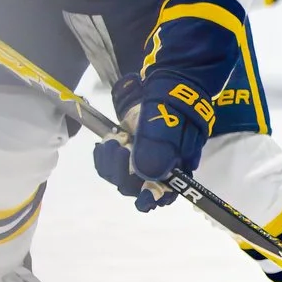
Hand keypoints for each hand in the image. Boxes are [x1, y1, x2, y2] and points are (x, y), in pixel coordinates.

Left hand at [93, 77, 213, 210]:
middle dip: (123, 172)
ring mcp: (142, 159)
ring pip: (120, 177)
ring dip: (111, 164)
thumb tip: (148, 177)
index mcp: (177, 166)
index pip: (164, 193)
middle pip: (136, 187)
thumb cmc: (173, 104)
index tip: (142, 199)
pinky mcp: (128, 150)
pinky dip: (104, 157)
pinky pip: (110, 165)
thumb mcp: (167, 125)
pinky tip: (106, 143)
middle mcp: (160, 168)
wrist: (168, 82)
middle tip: (120, 147)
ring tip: (113, 141)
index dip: (152, 198)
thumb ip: (158, 151)